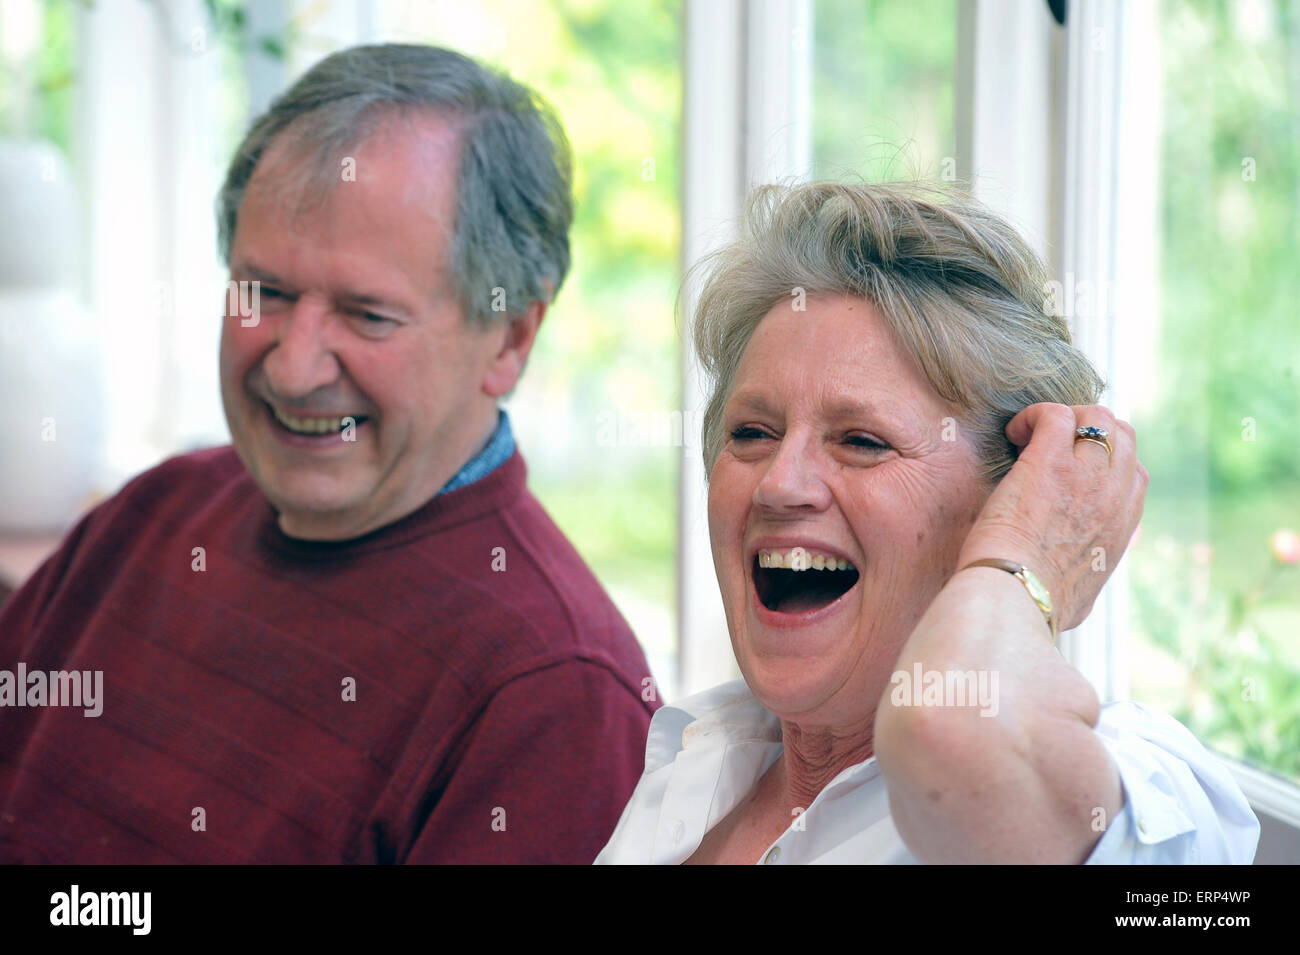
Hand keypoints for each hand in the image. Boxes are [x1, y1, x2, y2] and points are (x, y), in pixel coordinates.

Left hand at [955, 403, 1147, 632]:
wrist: (1016, 598)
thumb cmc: (1037, 605)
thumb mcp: (1081, 599)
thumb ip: (1088, 581)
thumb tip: (1079, 591)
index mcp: (1123, 525)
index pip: (1134, 472)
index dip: (1106, 460)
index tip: (1071, 468)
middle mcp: (1113, 495)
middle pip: (1121, 435)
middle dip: (1088, 429)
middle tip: (1048, 444)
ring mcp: (1086, 475)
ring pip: (1096, 416)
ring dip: (1065, 417)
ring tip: (1030, 437)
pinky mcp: (1050, 461)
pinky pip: (1055, 414)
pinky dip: (1034, 416)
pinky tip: (1013, 434)